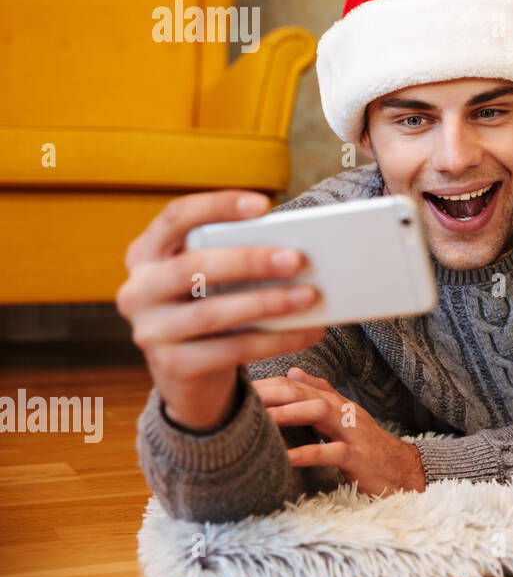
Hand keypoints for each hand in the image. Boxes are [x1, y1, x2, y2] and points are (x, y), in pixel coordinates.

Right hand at [115, 190, 325, 432]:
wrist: (186, 371)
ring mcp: (150, 331)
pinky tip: (309, 332)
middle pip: (194, 267)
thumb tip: (298, 251)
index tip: (263, 205)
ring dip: (267, 303)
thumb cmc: (209, 303)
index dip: (217, 206)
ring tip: (310, 296)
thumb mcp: (212, 277)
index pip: (175, 217)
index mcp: (147, 252)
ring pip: (212, 313)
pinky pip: (230, 351)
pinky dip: (275, 340)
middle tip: (297, 259)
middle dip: (249, 261)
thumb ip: (236, 256)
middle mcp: (138, 289)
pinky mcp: (172, 366)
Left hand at [254, 368, 425, 495]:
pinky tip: (286, 458)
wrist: (404, 472)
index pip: (297, 385)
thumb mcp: (343, 417)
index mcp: (336, 403)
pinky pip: (332, 452)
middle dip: (271, 392)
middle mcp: (344, 411)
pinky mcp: (359, 458)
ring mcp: (353, 432)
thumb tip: (293, 369)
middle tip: (238, 396)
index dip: (267, 383)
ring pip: (319, 412)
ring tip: (258, 420)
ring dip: (287, 414)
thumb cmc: (368, 448)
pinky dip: (308, 454)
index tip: (235, 387)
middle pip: (305, 392)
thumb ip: (320, 394)